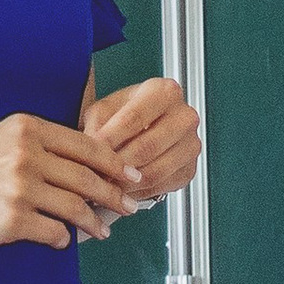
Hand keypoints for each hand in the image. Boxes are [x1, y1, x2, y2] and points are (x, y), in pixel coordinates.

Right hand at [0, 113, 135, 250]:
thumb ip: (39, 144)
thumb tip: (84, 161)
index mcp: (26, 129)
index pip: (87, 146)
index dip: (116, 163)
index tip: (132, 175)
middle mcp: (25, 155)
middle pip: (88, 178)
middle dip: (115, 196)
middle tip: (130, 206)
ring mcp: (20, 189)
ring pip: (76, 208)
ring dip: (94, 222)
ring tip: (103, 230)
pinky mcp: (12, 221)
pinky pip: (54, 234)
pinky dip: (63, 239)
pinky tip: (63, 239)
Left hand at [83, 75, 201, 207]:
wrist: (146, 126)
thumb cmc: (126, 114)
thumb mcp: (105, 110)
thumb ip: (99, 126)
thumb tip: (93, 150)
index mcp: (165, 92)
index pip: (134, 117)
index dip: (110, 137)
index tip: (93, 151)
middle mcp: (184, 117)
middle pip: (147, 147)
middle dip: (118, 164)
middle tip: (97, 174)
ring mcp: (191, 145)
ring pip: (155, 171)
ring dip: (127, 182)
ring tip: (106, 184)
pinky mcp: (189, 170)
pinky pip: (161, 186)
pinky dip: (138, 192)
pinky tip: (122, 188)